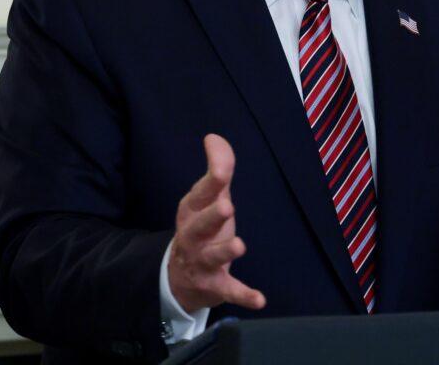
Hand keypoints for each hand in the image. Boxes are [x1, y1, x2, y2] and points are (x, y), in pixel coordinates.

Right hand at [167, 134, 265, 313]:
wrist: (178, 277)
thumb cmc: (201, 229)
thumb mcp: (207, 199)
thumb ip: (217, 169)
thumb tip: (214, 137)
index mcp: (192, 210)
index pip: (201, 193)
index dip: (212, 180)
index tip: (221, 170)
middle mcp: (193, 235)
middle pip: (201, 225)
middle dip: (212, 216)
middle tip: (227, 206)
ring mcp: (202, 262)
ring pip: (213, 257)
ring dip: (225, 251)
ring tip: (240, 244)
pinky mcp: (214, 286)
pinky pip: (229, 291)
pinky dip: (244, 296)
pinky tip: (260, 299)